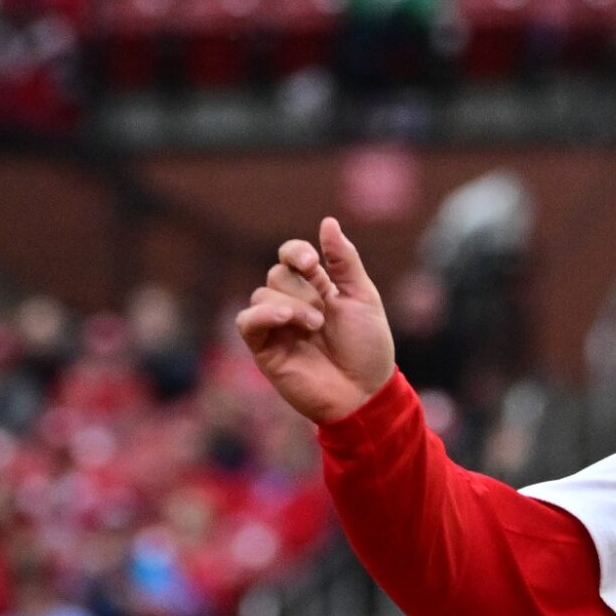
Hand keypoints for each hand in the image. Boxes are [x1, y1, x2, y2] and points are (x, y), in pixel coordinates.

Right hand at [236, 218, 395, 424]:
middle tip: (324, 315)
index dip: (295, 252)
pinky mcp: (265, 349)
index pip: (291, 257)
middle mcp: (293, 305)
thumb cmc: (369, 350)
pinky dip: (263, 315)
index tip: (310, 260)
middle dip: (301, 289)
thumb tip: (328, 221)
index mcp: (317, 289)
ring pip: (262, 294)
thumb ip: (344, 261)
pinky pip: (247, 321)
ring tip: (316, 327)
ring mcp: (277, 327)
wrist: (366, 393)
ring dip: (291, 306)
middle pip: (278, 274)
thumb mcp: (363, 298)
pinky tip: (287, 321)